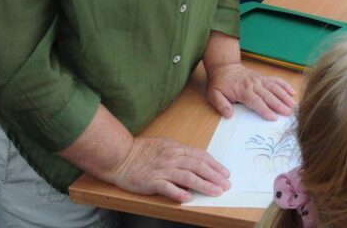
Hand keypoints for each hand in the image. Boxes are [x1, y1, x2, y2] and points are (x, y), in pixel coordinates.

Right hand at [109, 136, 230, 203]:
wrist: (120, 156)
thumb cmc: (143, 151)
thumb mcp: (166, 147)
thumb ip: (181, 155)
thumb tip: (197, 164)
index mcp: (177, 149)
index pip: (201, 157)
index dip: (215, 165)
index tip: (225, 173)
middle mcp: (172, 158)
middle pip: (198, 167)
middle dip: (215, 176)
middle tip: (226, 185)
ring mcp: (162, 170)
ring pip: (188, 177)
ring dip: (204, 185)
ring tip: (215, 192)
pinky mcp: (151, 181)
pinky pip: (167, 188)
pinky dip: (179, 193)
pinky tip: (188, 199)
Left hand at [206, 63, 295, 119]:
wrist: (224, 67)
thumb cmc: (220, 83)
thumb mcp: (214, 94)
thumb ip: (221, 104)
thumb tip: (229, 115)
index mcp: (243, 90)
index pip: (256, 102)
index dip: (265, 110)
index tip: (273, 117)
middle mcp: (254, 84)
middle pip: (269, 96)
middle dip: (279, 105)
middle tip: (288, 113)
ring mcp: (260, 80)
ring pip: (275, 88)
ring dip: (285, 96)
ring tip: (293, 105)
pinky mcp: (263, 78)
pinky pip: (276, 80)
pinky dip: (285, 85)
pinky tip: (292, 92)